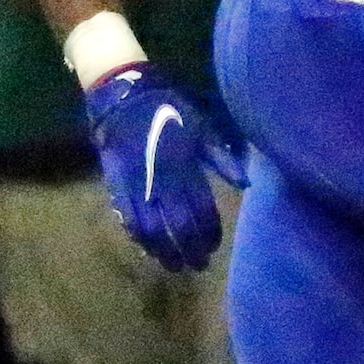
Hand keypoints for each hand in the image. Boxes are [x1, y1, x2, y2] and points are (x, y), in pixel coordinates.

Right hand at [84, 63, 246, 271]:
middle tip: (199, 266)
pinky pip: (129, 221)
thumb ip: (222, 159)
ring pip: (153, 230)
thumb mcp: (202, 128)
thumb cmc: (169, 111)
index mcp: (187, 167)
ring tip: (176, 266)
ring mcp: (139, 186)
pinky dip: (140, 239)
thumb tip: (246, 184)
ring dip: (165, 252)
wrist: (125, 97)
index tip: (214, 247)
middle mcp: (164, 181)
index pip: (203, 211)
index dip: (209, 233)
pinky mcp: (118, 187)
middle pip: (179, 227)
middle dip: (190, 250)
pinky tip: (150, 250)